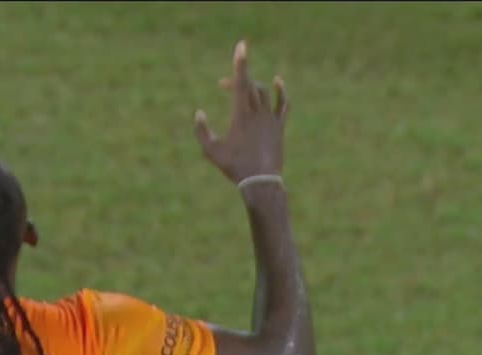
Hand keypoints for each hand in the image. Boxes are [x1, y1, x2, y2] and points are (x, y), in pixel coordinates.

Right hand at [194, 40, 288, 183]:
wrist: (260, 181)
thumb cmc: (233, 166)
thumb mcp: (210, 150)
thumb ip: (201, 131)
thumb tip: (198, 113)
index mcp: (241, 114)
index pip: (241, 81)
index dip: (241, 62)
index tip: (241, 46)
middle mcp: (258, 111)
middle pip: (249, 85)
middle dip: (236, 80)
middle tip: (223, 85)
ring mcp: (270, 118)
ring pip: (263, 92)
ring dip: (252, 87)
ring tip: (241, 89)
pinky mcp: (279, 126)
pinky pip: (282, 103)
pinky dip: (280, 91)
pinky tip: (277, 81)